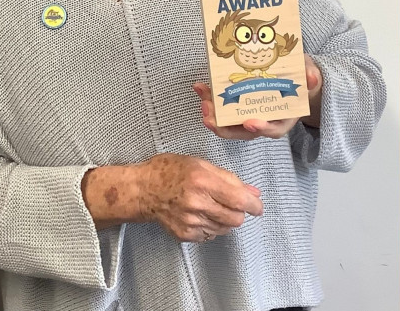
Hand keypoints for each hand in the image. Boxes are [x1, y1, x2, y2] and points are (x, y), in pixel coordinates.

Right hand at [139, 153, 262, 242]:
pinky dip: (212, 226)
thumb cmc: (169, 171)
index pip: (239, 200)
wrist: (142, 190)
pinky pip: (211, 235)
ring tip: (212, 206)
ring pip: (225, 229)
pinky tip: (201, 214)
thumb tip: (253, 192)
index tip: (257, 206)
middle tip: (232, 204)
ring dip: (225, 220)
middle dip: (239, 212)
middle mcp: (197, 203)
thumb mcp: (200, 164)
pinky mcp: (185, 234)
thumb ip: (229, 179)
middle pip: (236, 219)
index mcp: (202, 181)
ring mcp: (190, 221)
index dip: (254, 205)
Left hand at [194, 54, 323, 138]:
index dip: (261, 128)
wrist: (296, 77)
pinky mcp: (238, 106)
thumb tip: (311, 78)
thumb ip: (311, 76)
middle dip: (225, 127)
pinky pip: (223, 108)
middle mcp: (265, 120)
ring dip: (213, 116)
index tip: (249, 123)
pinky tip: (200, 88)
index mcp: (284, 118)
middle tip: (210, 117)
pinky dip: (210, 100)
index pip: (273, 130)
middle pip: (243, 132)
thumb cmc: (302, 77)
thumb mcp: (310, 74)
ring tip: (202, 101)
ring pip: (229, 123)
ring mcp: (250, 114)